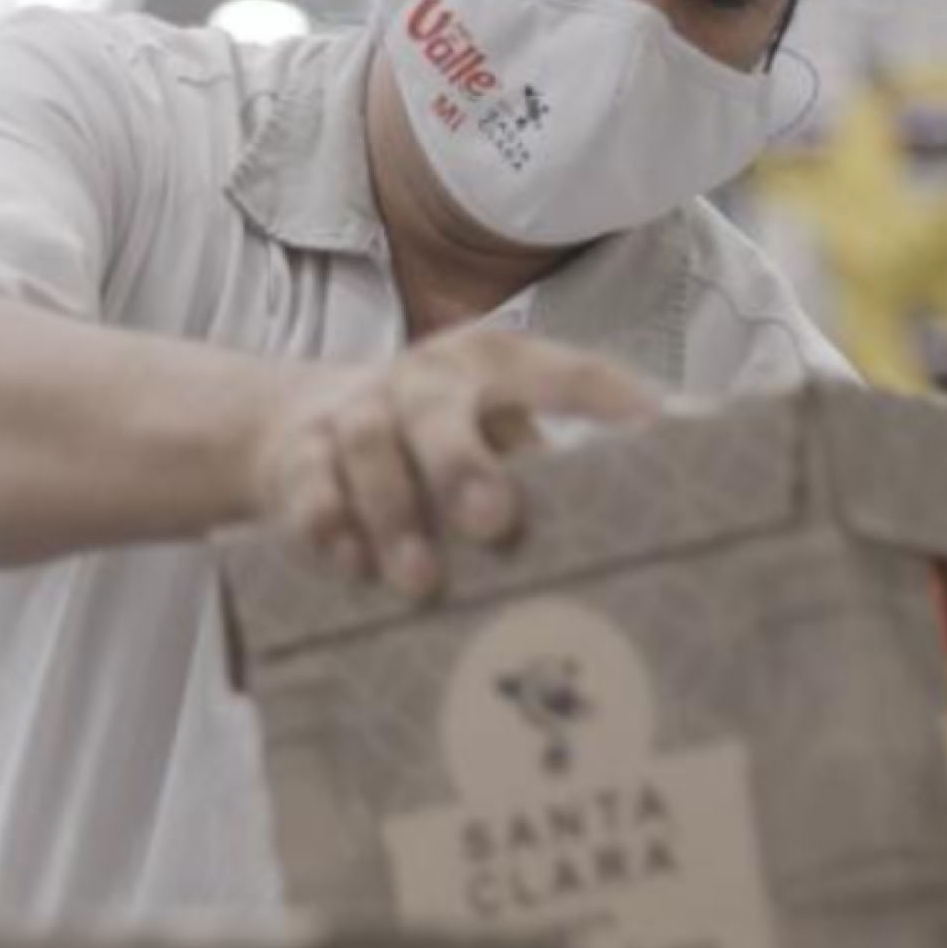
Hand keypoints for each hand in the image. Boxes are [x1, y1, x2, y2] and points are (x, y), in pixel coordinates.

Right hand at [247, 328, 660, 597]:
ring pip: (369, 448)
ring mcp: (356, 411)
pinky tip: (351, 565)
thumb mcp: (495, 430)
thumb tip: (646, 533)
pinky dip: (327, 524)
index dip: (605, 400)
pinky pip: (308, 485)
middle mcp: (425, 379)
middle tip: (493, 523)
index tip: (651, 436)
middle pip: (440, 409)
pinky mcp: (298, 456)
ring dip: (394, 515)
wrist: (295, 422)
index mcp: (496, 366)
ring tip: (421, 581)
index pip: (561, 373)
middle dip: (464, 466)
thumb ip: (551, 470)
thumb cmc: (435, 440)